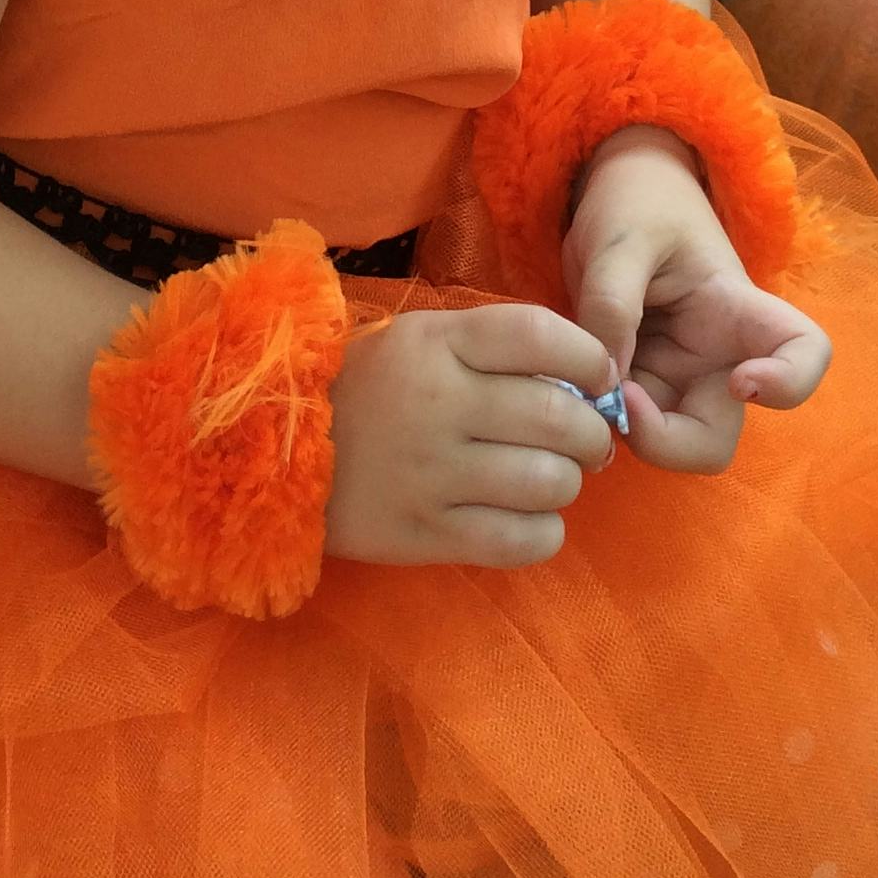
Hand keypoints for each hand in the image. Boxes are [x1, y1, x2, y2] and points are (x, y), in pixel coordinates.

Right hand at [325, 304, 619, 569]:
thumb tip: (585, 382)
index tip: (599, 377)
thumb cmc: (371, 386)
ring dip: (568, 482)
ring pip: (546, 482)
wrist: (278, 450)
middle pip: (557, 417)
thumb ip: (495, 349)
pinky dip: (545, 532)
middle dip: (592, 432)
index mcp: (439, 342)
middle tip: (588, 440)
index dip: (589, 357)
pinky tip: (533, 519)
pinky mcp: (425, 534)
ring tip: (554, 478)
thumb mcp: (422, 339)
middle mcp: (439, 403)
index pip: (540, 336)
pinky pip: (518, 541)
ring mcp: (432, 474)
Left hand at [563, 130, 831, 476]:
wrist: (616, 194)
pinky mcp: (639, 385)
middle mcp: (716, 357)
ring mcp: (675, 377)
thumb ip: (612, 305)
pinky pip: (625, 424)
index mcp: (736, 310)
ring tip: (584, 382)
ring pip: (667, 444)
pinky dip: (597, 416)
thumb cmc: (636, 205)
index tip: (739, 381)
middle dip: (667, 442)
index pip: (804, 353)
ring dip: (624, 430)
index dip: (790, 383)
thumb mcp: (620, 240)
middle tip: (619, 401)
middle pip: (717, 439)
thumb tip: (603, 385)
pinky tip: (572, 384)